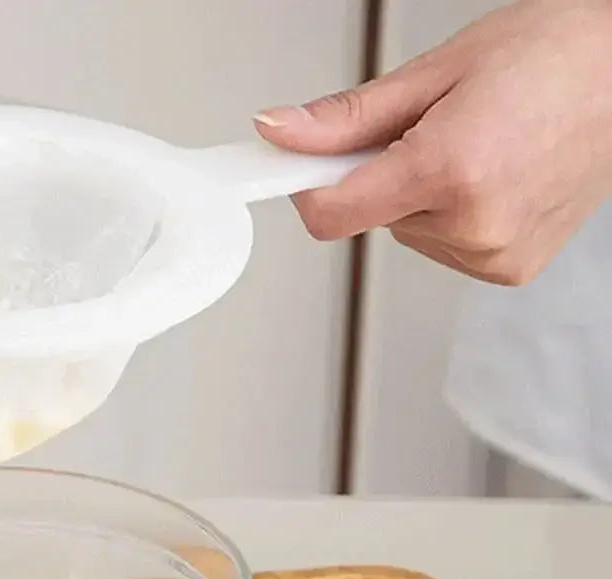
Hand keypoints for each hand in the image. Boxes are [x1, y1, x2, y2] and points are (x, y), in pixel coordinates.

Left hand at [253, 0, 611, 284]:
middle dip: (382, 175)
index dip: (308, 188)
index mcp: (451, 169)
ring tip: (479, 145)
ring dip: (421, 195)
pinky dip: (452, 216)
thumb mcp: (438, 70)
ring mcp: (495, 254)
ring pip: (408, 232)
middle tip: (434, 127)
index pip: (332, 214)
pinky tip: (495, 177)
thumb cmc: (556, 53)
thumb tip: (278, 132)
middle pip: (371, 218)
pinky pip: (445, 246)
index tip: (298, 167)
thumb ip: (348, 118)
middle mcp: (474, 224)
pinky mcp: (510, 270)